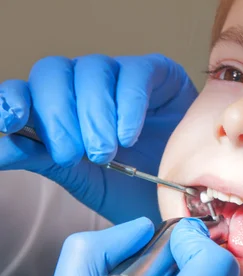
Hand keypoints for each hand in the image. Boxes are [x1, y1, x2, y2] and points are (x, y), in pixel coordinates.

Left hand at [0, 54, 197, 223]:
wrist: (187, 202)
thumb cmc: (137, 191)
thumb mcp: (83, 179)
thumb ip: (40, 158)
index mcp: (63, 112)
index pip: (27, 91)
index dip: (15, 101)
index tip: (12, 122)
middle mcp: (88, 90)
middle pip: (54, 73)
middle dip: (59, 115)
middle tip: (75, 153)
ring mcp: (122, 80)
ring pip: (92, 69)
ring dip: (93, 112)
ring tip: (106, 151)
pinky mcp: (159, 75)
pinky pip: (136, 74)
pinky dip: (128, 103)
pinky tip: (129, 134)